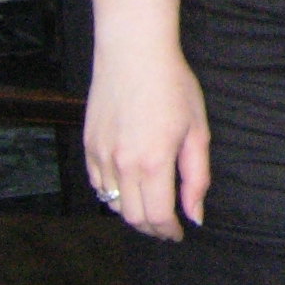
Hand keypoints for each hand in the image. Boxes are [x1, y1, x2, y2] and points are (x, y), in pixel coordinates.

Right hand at [84, 40, 211, 239]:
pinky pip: (98, 184)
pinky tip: (129, 188)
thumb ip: (196, 177)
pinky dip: (113, 194)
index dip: (169, 231)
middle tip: (167, 226)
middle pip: (132, 216)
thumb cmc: (172, 85)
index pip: (157, 216)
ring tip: (150, 208)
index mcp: (153, 163)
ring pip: (112, 203)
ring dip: (132, 213)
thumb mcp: (196, 129)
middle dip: (152, 227)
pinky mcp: (88, 146)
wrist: (134, 52)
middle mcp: (122, 165)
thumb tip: (195, 215)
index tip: (179, 232)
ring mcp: (101, 156)